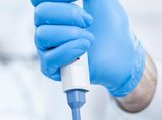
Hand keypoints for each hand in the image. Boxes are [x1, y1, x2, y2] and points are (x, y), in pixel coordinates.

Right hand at [30, 0, 145, 96]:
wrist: (122, 57)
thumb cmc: (111, 29)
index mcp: (54, 11)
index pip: (39, 0)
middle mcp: (46, 29)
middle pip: (41, 14)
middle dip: (69, 14)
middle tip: (89, 22)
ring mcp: (47, 50)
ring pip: (43, 35)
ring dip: (70, 34)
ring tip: (89, 39)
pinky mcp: (52, 70)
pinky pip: (49, 58)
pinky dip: (68, 51)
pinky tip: (83, 49)